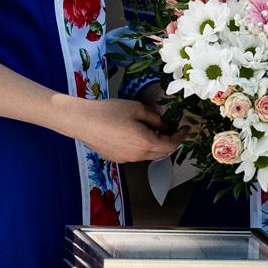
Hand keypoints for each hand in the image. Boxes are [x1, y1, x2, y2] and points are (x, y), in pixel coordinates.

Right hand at [59, 96, 184, 163]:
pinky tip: (135, 134)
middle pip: (161, 153)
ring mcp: (126, 159)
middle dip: (169, 142)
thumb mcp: (137, 108)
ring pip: (148, 154)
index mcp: (146, 143)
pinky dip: (141, 146)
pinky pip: (135, 154)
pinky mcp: (116, 158)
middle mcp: (138, 155)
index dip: (180, 137)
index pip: (171, 145)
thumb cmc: (109, 111)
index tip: (186, 128)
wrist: (82, 121)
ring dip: (155, 144)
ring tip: (152, 129)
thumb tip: (162, 126)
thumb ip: (154, 118)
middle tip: (172, 128)